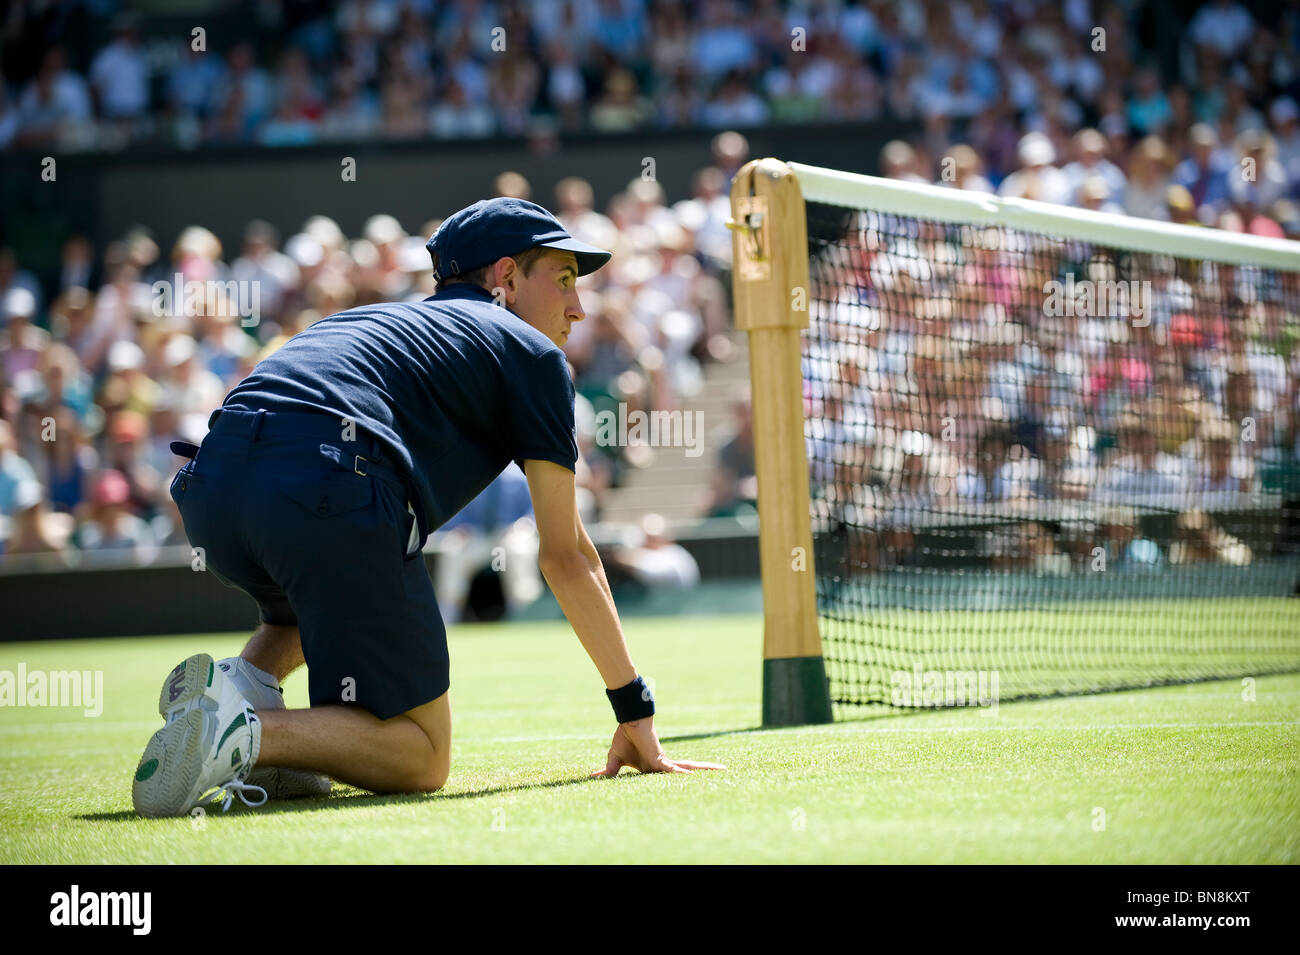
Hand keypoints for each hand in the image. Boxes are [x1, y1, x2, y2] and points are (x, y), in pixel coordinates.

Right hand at [590, 717, 725, 776]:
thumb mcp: (616, 759)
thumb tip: (595, 776)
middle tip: (724, 771)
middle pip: (687, 770)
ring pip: (686, 769)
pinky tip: (693, 777)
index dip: (682, 778)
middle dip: (704, 771)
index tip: (694, 784)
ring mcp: (662, 763)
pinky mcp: (659, 760)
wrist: (629, 720)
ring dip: (704, 770)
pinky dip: (682, 774)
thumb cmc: (625, 736)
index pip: (671, 776)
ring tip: (724, 769)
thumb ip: (611, 770)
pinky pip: (673, 770)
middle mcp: (662, 765)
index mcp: (654, 766)